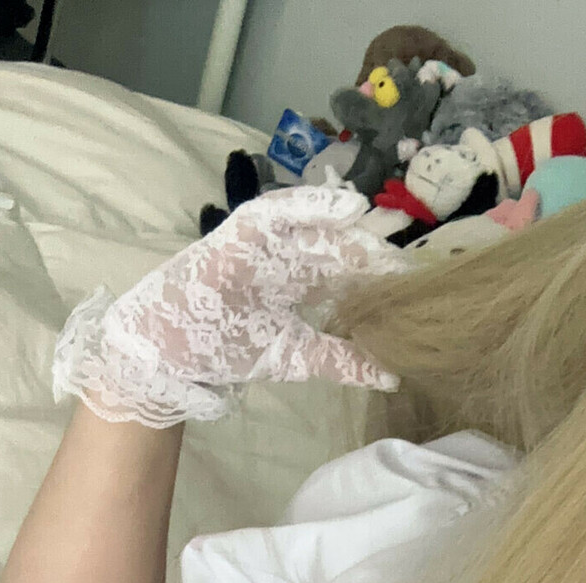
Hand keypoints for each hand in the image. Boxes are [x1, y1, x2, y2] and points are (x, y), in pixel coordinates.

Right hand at [53, 181, 407, 425]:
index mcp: (297, 281)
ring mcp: (261, 242)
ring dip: (345, 222)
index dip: (378, 275)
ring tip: (380, 224)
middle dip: (369, 248)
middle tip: (408, 257)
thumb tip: (391, 374)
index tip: (415, 285)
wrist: (170, 356)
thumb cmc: (224, 347)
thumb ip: (340, 360)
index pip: (346, 272)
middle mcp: (284, 255)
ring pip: (310, 225)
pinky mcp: (236, 234)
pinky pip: (275, 212)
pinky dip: (309, 205)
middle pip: (334, 246)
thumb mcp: (294, 356)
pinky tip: (346, 207)